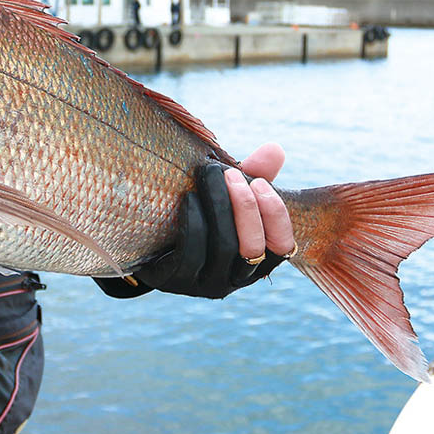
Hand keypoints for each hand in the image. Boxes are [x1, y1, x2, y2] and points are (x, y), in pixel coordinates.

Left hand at [95, 143, 295, 298]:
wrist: (150, 240)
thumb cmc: (202, 214)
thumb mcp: (230, 196)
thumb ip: (254, 176)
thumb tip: (276, 149)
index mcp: (257, 261)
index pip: (283, 247)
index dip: (275, 215)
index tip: (260, 183)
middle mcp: (235, 279)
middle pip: (252, 246)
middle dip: (245, 205)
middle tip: (230, 173)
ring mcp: (205, 284)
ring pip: (223, 247)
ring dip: (219, 206)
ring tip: (209, 174)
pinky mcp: (175, 281)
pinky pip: (190, 254)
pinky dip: (194, 222)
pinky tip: (189, 198)